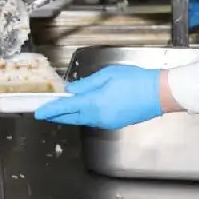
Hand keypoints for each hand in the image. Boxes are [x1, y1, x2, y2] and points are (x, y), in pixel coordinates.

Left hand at [34, 65, 163, 128]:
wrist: (159, 94)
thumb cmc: (136, 80)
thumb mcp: (108, 75)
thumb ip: (86, 83)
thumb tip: (71, 89)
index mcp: (94, 103)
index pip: (66, 108)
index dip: (50, 110)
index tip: (39, 112)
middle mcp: (98, 117)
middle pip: (72, 117)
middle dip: (57, 115)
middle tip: (46, 113)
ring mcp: (107, 122)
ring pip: (83, 120)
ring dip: (71, 115)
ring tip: (62, 110)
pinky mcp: (115, 124)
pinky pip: (94, 120)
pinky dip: (85, 116)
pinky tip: (83, 110)